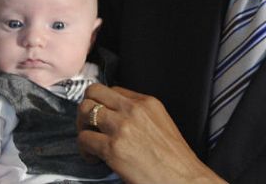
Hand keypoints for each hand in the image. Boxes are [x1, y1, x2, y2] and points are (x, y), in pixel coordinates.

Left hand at [77, 84, 225, 183]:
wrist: (183, 178)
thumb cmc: (174, 159)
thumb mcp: (161, 123)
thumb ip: (140, 115)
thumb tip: (119, 118)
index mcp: (147, 102)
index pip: (113, 90)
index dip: (103, 103)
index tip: (101, 116)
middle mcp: (133, 109)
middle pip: (94, 92)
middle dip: (86, 107)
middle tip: (89, 125)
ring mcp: (122, 127)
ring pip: (84, 110)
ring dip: (82, 126)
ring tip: (90, 142)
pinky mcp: (113, 148)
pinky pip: (84, 139)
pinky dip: (84, 150)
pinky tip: (93, 158)